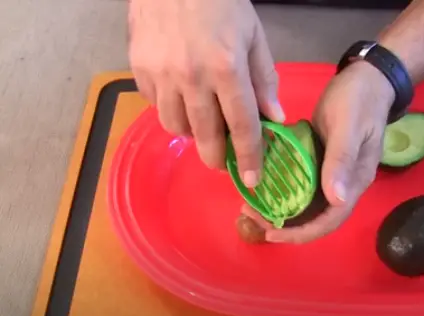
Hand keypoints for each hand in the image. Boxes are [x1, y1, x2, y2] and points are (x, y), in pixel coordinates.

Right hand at [128, 0, 283, 186]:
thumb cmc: (221, 2)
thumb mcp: (253, 36)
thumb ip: (264, 78)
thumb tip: (274, 117)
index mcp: (226, 68)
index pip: (242, 126)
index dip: (250, 156)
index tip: (254, 179)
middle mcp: (191, 77)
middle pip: (205, 136)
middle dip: (218, 158)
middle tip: (224, 162)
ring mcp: (161, 74)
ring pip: (176, 126)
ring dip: (193, 134)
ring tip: (203, 126)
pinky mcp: (138, 69)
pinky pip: (155, 105)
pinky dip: (170, 110)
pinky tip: (181, 100)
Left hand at [243, 61, 395, 243]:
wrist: (367, 78)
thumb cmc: (360, 100)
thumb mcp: (349, 127)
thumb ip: (342, 161)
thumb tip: (336, 199)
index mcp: (355, 181)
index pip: (330, 219)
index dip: (302, 232)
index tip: (272, 233)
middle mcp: (345, 184)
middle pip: (316, 216)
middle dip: (286, 224)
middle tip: (251, 216)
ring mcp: (333, 173)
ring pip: (307, 203)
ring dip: (281, 209)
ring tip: (251, 205)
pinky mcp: (322, 161)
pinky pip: (302, 184)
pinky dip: (283, 189)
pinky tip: (263, 184)